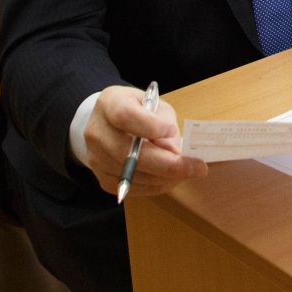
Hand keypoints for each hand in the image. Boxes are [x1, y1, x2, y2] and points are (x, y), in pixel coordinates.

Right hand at [81, 86, 207, 198]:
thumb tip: (174, 153)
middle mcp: (96, 131)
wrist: (110, 123)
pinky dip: (155, 186)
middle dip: (167, 164)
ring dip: (165, 178)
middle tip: (196, 168)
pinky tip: (169, 178)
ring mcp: (96, 157)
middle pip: (128, 153)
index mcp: (110, 103)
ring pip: (132, 176)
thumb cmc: (138, 110)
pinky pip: (131, 189)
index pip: (124, 116)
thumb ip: (164, 123)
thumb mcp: (155, 105)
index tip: (173, 131)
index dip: (151, 126)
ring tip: (186, 171)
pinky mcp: (102, 178)